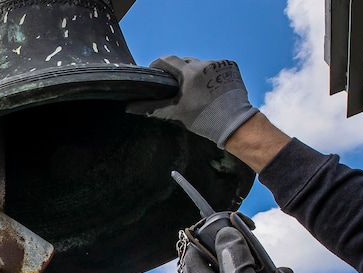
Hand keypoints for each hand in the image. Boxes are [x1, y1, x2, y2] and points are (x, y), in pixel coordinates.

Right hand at [127, 56, 258, 147]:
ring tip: (196, 89)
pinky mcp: (231, 67)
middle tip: (176, 85)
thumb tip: (129, 108)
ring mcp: (220, 64)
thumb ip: (152, 108)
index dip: (159, 65)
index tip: (155, 72)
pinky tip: (211, 88)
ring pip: (201, 64)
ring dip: (196, 73)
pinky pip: (216, 67)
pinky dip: (211, 75)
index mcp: (189, 72)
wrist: (234, 123)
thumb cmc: (203, 118)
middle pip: (185, 62)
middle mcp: (204, 64)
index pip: (167, 60)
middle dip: (179, 71)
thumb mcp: (175, 112)